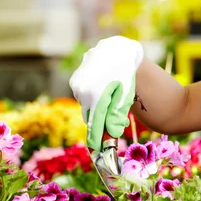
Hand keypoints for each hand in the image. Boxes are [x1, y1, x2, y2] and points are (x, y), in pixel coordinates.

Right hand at [69, 36, 143, 150]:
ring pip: (86, 106)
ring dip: (96, 109)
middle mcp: (82, 90)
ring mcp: (76, 84)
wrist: (116, 50)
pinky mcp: (74, 80)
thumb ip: (118, 114)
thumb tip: (114, 133)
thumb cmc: (125, 73)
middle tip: (109, 130)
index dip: (96, 139)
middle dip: (98, 124)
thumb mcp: (125, 94)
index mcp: (96, 95)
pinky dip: (91, 98)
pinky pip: (82, 96)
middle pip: (89, 117)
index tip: (97, 150)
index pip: (95, 124)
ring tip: (110, 99)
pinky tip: (102, 90)